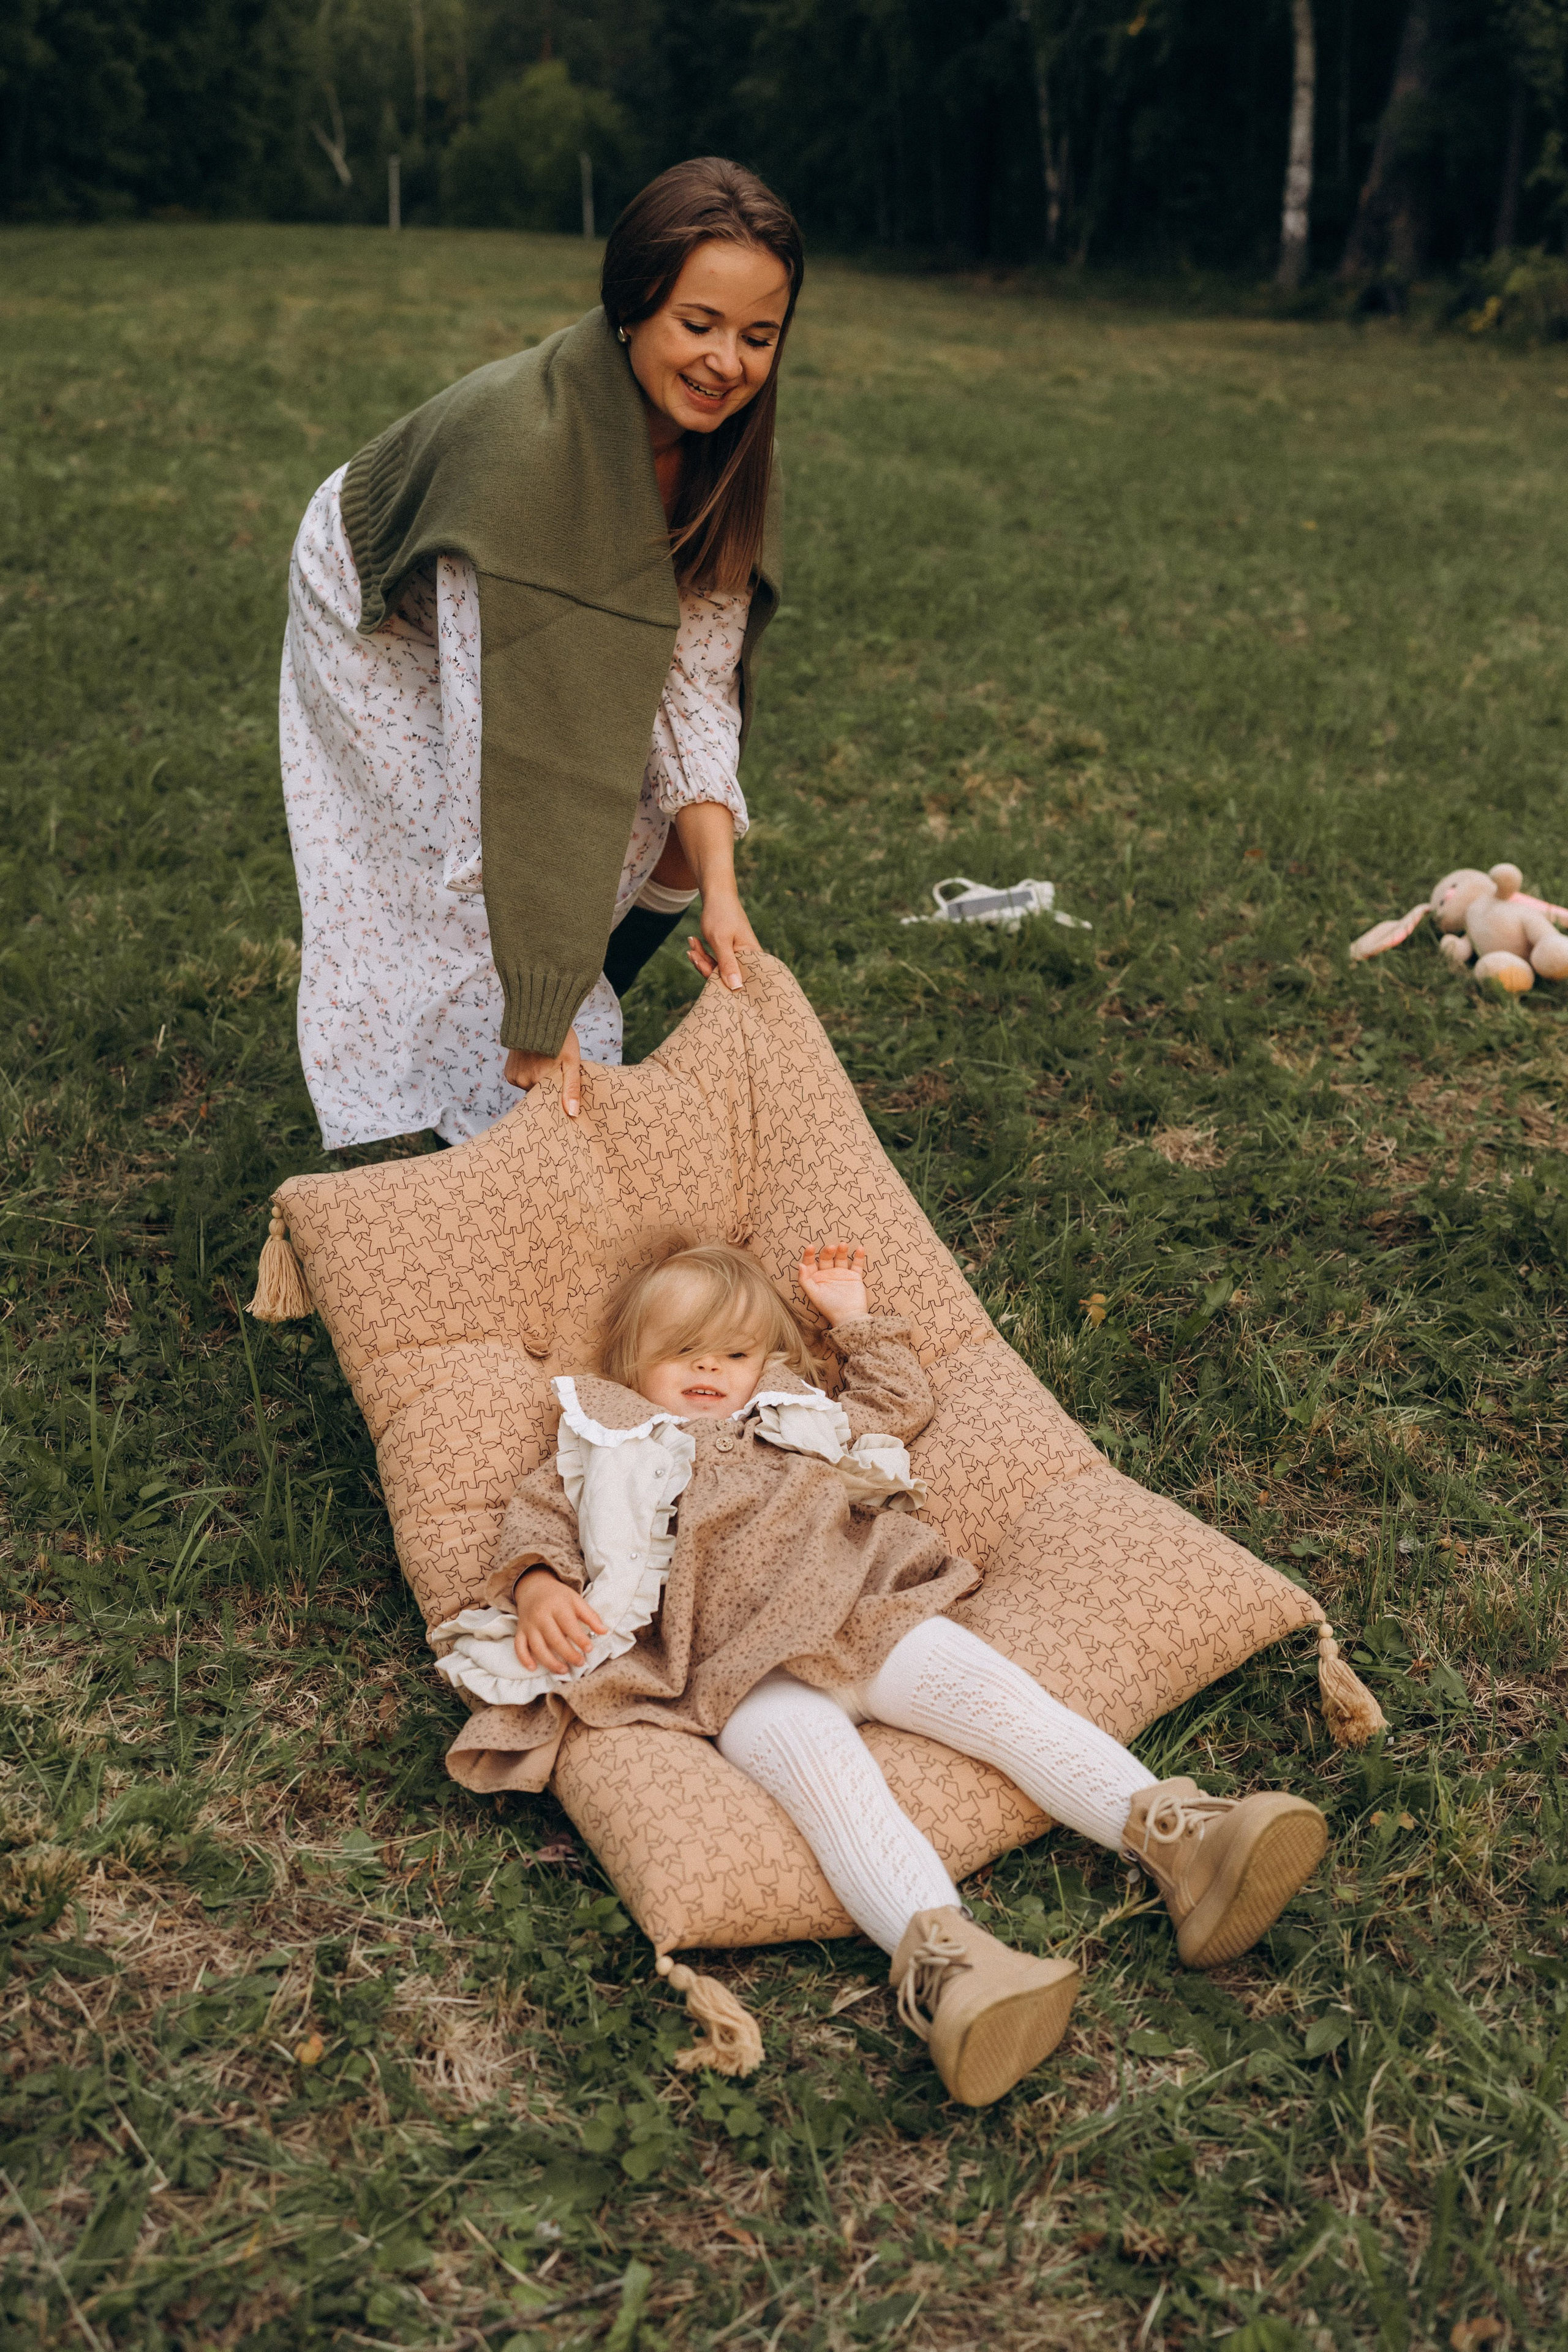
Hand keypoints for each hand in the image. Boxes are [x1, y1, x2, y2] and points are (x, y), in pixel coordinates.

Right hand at [504, 1027, 582, 1118]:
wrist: (538, 1016)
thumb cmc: (560, 1037)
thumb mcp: (572, 1062)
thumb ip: (571, 1088)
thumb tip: (572, 1113)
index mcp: (539, 1081)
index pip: (550, 1100)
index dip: (558, 1096)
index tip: (563, 1089)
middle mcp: (523, 1081)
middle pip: (540, 1093)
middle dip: (549, 1086)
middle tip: (556, 1070)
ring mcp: (513, 1077)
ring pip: (531, 1087)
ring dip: (538, 1080)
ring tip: (545, 1063)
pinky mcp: (508, 1072)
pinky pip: (521, 1081)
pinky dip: (528, 1075)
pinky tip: (534, 1062)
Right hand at [512, 1567, 606, 1674]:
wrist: (534, 1587)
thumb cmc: (558, 1597)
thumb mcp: (576, 1600)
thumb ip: (590, 1616)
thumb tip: (604, 1631)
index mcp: (557, 1606)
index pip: (569, 1625)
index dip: (579, 1639)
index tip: (589, 1649)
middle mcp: (541, 1616)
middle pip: (554, 1639)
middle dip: (568, 1654)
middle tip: (580, 1663)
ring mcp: (529, 1625)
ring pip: (537, 1647)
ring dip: (550, 1662)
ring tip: (563, 1670)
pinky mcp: (520, 1631)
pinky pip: (519, 1647)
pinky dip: (524, 1658)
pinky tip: (533, 1668)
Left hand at [674, 801, 756, 992]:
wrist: (717, 893)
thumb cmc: (721, 914)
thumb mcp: (721, 941)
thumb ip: (727, 965)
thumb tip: (736, 989)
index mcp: (753, 957)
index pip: (739, 980)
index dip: (719, 980)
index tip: (701, 965)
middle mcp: (748, 959)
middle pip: (725, 976)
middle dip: (705, 966)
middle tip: (692, 953)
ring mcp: (738, 955)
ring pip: (717, 968)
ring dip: (701, 958)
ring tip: (691, 944)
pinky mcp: (729, 952)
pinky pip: (714, 960)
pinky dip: (702, 953)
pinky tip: (692, 942)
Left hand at [797, 1242, 869, 1326]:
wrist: (849, 1317)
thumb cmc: (829, 1307)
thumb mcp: (814, 1294)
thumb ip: (805, 1280)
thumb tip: (800, 1264)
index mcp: (816, 1278)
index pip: (811, 1263)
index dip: (809, 1255)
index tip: (811, 1247)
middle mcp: (828, 1275)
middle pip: (826, 1258)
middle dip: (827, 1252)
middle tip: (831, 1247)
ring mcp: (842, 1275)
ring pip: (841, 1258)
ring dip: (842, 1250)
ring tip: (843, 1245)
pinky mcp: (854, 1277)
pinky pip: (857, 1264)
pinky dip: (859, 1257)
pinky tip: (860, 1248)